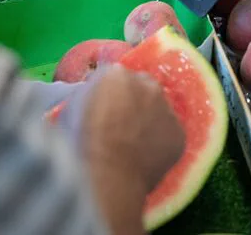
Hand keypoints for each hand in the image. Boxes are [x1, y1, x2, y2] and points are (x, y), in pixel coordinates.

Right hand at [82, 66, 183, 192]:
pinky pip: (169, 133)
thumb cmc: (82, 144)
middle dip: (134, 100)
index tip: (103, 107)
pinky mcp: (179, 133)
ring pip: (159, 110)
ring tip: (131, 144)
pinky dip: (159, 141)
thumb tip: (97, 93)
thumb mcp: (71, 110)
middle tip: (119, 124)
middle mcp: (148, 85)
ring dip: (149, 120)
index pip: (115, 75)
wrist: (109, 176)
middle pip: (142, 87)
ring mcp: (168, 109)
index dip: (109, 92)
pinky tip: (144, 156)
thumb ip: (89, 93)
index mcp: (116, 74)